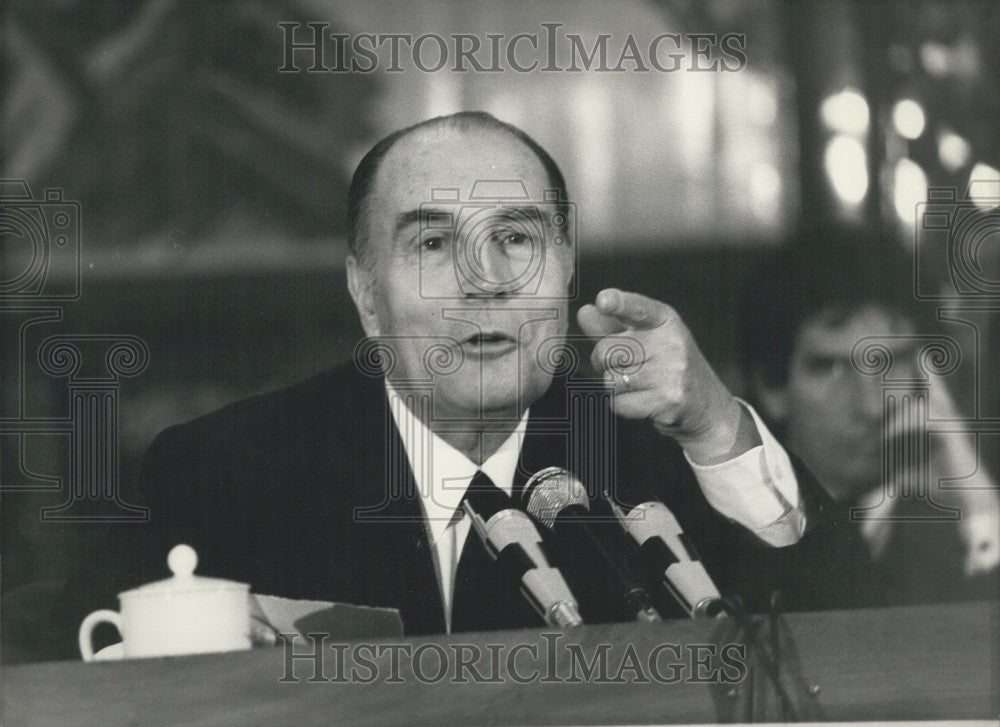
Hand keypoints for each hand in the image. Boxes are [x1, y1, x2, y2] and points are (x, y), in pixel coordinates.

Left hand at [577, 288, 757, 463]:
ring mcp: (671, 373)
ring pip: (611, 379)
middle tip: (621, 366)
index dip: (619, 304)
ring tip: (637, 384)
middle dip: (603, 362)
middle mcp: (671, 343)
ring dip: (614, 385)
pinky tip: (641, 400)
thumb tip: (585, 311)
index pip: (638, 309)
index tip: (604, 300)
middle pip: (607, 351)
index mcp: (665, 321)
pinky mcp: (668, 401)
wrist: (707, 406)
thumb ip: (613, 327)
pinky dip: (622, 404)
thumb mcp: (646, 339)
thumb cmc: (670, 366)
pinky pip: (619, 402)